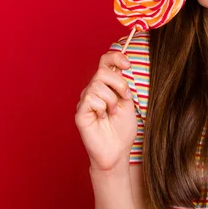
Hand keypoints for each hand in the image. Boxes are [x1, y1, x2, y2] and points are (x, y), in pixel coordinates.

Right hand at [75, 51, 137, 171]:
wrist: (118, 151)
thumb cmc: (122, 129)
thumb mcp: (128, 102)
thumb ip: (122, 84)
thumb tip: (120, 66)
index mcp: (105, 86)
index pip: (105, 62)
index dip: (115, 57)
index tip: (128, 64)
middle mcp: (93, 90)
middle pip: (102, 71)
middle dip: (119, 83)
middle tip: (125, 98)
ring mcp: (85, 101)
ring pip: (97, 85)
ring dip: (112, 100)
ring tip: (112, 113)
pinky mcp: (80, 112)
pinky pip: (91, 99)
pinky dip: (102, 108)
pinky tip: (102, 119)